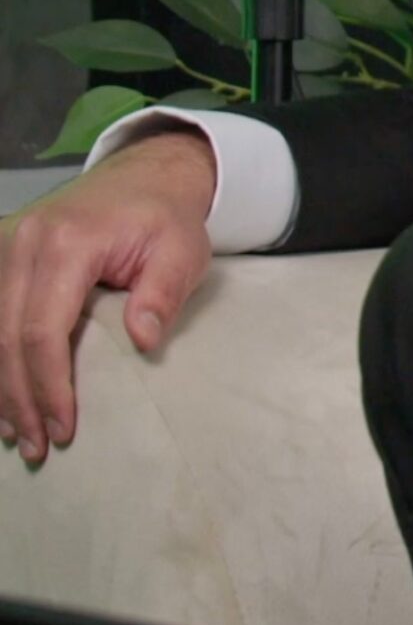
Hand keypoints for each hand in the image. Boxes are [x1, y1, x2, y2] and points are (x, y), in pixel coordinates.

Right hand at [0, 129, 216, 464]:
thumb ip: (163, 293)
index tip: (65, 429)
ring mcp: (2, 245)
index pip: (42, 330)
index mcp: (66, 244)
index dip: (49, 386)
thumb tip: (143, 342)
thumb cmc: (165, 220)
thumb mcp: (183, 251)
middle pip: (4, 338)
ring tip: (17, 435)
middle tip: (38, 447)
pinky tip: (3, 399)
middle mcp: (21, 243)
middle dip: (18, 399)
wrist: (141, 177)